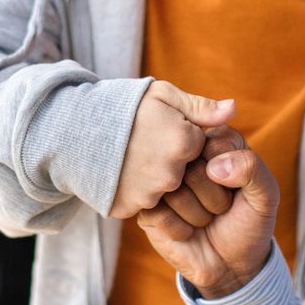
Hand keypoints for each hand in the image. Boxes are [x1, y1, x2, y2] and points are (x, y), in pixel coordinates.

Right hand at [108, 81, 235, 219]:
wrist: (71, 131)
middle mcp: (171, 175)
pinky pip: (143, 203)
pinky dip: (135, 191)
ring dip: (153, 176)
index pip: (198, 147)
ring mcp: (149, 196)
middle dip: (169, 158)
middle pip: (184, 171)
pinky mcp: (129, 209)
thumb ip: (201, 108)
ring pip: (164, 189)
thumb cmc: (119, 107)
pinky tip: (121, 173)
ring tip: (130, 157)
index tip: (160, 129)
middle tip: (144, 143)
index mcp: (183, 144)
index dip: (180, 136)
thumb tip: (233, 111)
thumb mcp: (162, 96)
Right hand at [132, 128, 277, 297]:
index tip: (235, 189)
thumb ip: (253, 169)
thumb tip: (214, 167)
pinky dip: (180, 229)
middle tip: (219, 208)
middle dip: (213, 198)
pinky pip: (158, 213)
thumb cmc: (248, 223)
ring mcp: (161, 182)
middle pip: (190, 168)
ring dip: (197, 215)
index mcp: (214, 142)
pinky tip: (187, 230)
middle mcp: (183, 156)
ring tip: (204, 218)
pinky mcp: (146, 207)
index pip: (214, 144)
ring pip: (173, 190)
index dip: (229, 175)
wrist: (231, 264)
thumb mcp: (265, 196)